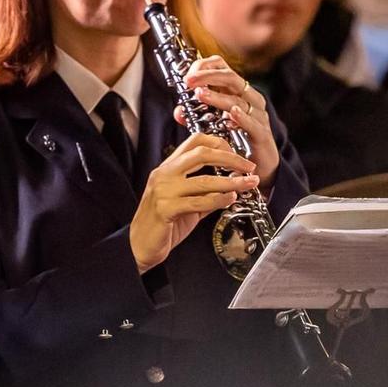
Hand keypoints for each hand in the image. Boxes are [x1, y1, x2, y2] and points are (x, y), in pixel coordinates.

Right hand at [130, 132, 259, 272]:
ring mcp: (164, 190)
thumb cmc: (161, 224)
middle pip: (202, 153)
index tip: (236, 154)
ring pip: (205, 180)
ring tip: (248, 184)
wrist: (139, 244)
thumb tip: (229, 188)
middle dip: (230, 158)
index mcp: (167, 168)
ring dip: (232, 182)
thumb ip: (205, 193)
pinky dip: (219, 199)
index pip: (194, 141)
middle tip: (248, 166)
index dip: (219, 143)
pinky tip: (230, 200)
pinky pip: (199, 201)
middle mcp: (164, 174)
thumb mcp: (184, 202)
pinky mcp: (166, 209)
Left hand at [176, 55, 278, 182]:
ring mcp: (257, 115)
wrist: (258, 163)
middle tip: (189, 81)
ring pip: (238, 100)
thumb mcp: (212, 123)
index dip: (205, 66)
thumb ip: (194, 116)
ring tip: (201, 95)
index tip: (187, 74)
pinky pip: (253, 123)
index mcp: (236, 91)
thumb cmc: (237, 138)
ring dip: (218, 97)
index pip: (223, 68)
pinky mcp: (261, 133)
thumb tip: (178, 111)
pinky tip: (231, 114)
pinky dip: (242, 118)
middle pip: (231, 78)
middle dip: (208, 76)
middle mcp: (249, 98)